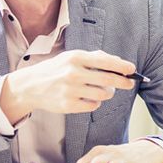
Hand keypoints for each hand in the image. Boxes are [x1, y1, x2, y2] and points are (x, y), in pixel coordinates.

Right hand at [0, 50, 135, 122]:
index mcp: (76, 58)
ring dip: (108, 93)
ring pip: (103, 94)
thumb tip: (120, 63)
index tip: (132, 70)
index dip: (122, 66)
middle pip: (109, 80)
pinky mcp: (68, 105)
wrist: (30, 86)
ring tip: (105, 90)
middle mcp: (73, 73)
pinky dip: (96, 103)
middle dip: (124, 82)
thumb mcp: (71, 57)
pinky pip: (93, 106)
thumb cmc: (56, 69)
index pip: (106, 62)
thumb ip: (95, 58)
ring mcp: (70, 90)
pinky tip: (90, 98)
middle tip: (130, 83)